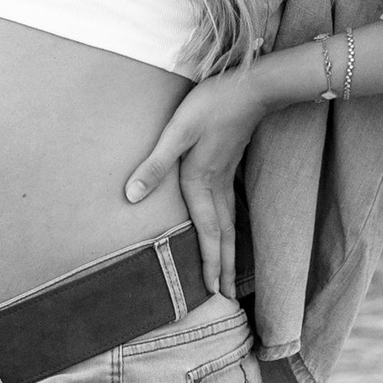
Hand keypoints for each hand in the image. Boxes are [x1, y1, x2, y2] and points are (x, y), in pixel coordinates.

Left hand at [123, 67, 271, 297]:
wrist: (251, 87)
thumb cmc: (211, 105)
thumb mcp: (177, 131)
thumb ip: (154, 164)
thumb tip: (131, 195)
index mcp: (201, 181)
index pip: (207, 232)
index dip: (207, 261)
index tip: (211, 290)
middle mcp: (216, 185)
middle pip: (222, 234)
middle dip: (221, 265)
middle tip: (225, 295)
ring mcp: (226, 177)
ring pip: (228, 223)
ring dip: (227, 250)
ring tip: (228, 274)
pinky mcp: (228, 166)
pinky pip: (229, 209)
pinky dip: (229, 229)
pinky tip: (226, 232)